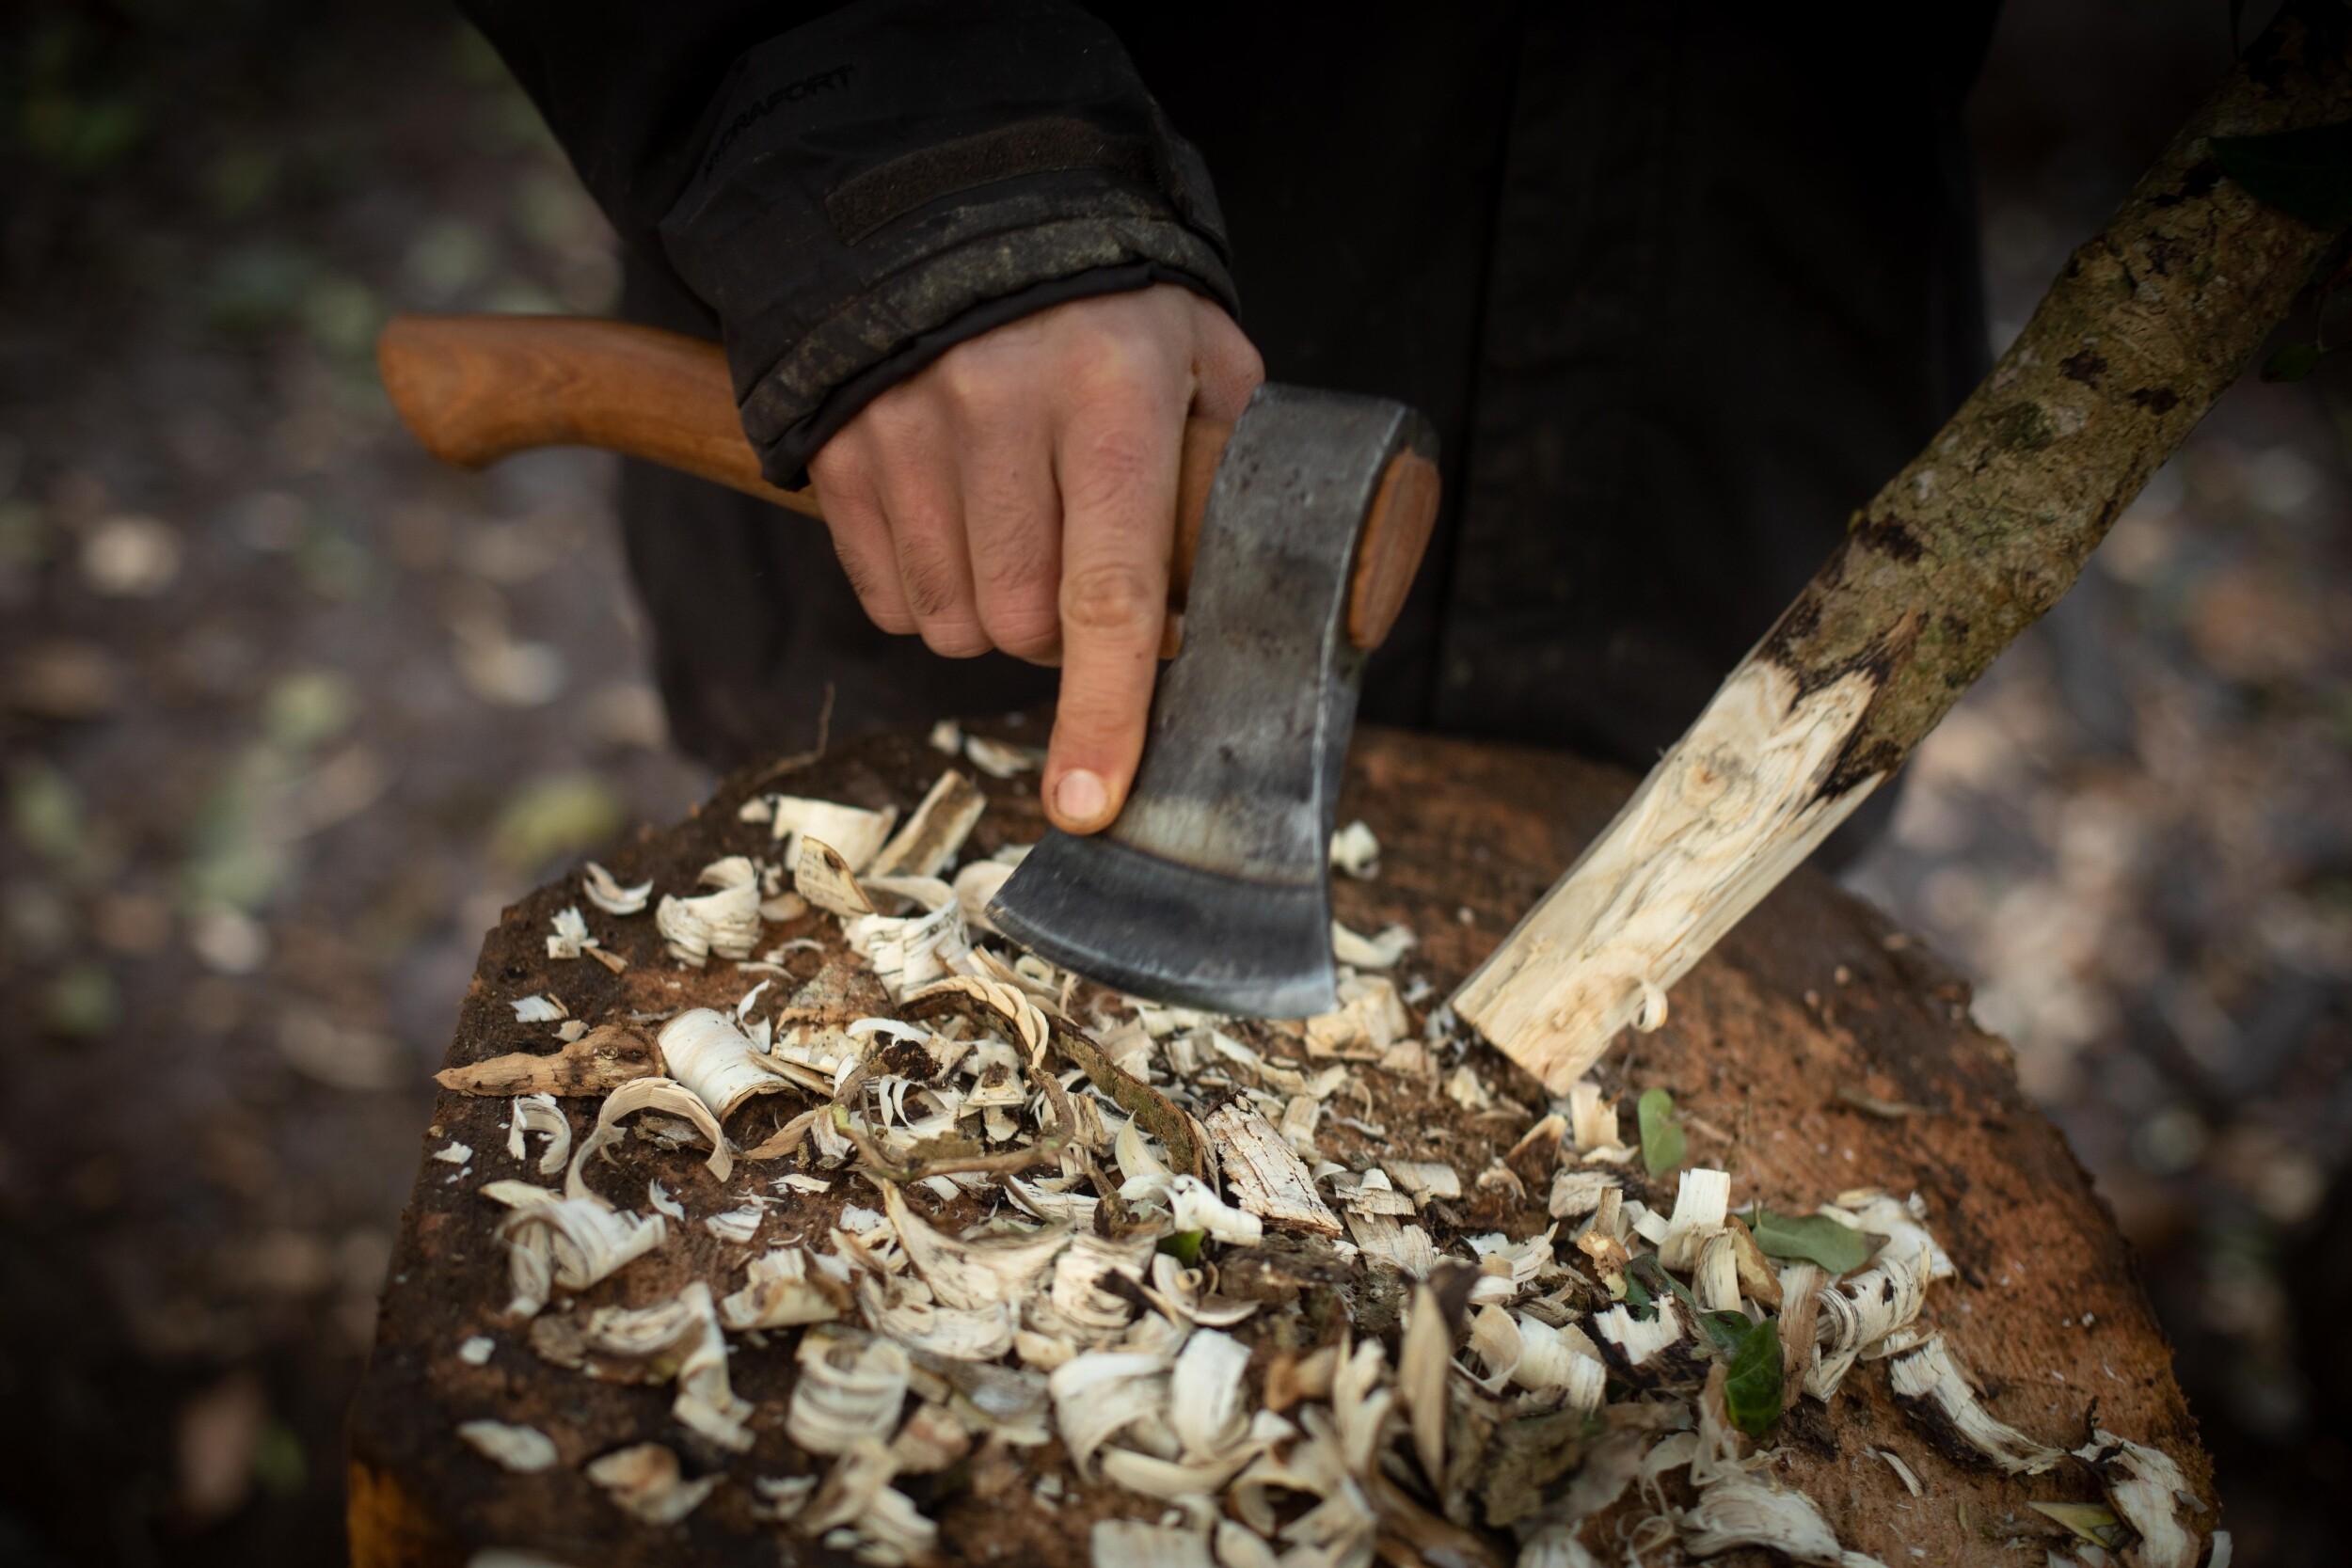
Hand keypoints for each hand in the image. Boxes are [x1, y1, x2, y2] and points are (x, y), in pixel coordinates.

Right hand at [807, 284, 1263, 832]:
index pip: (1112, 589)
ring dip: (988, 619)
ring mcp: (906, 428)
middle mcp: (1001, 408)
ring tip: (1017, 543)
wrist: (948, 201)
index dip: (1104, 708)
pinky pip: (884, 594)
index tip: (1091, 800)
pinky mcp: (840, 448)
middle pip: (1020, 622)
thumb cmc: (1104, 297)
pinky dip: (923, 593)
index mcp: (1113, 391)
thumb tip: (1268, 586)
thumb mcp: (1196, 348)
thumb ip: (1234, 459)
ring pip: (947, 620)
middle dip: (1057, 639)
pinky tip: (954, 528)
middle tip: (1083, 583)